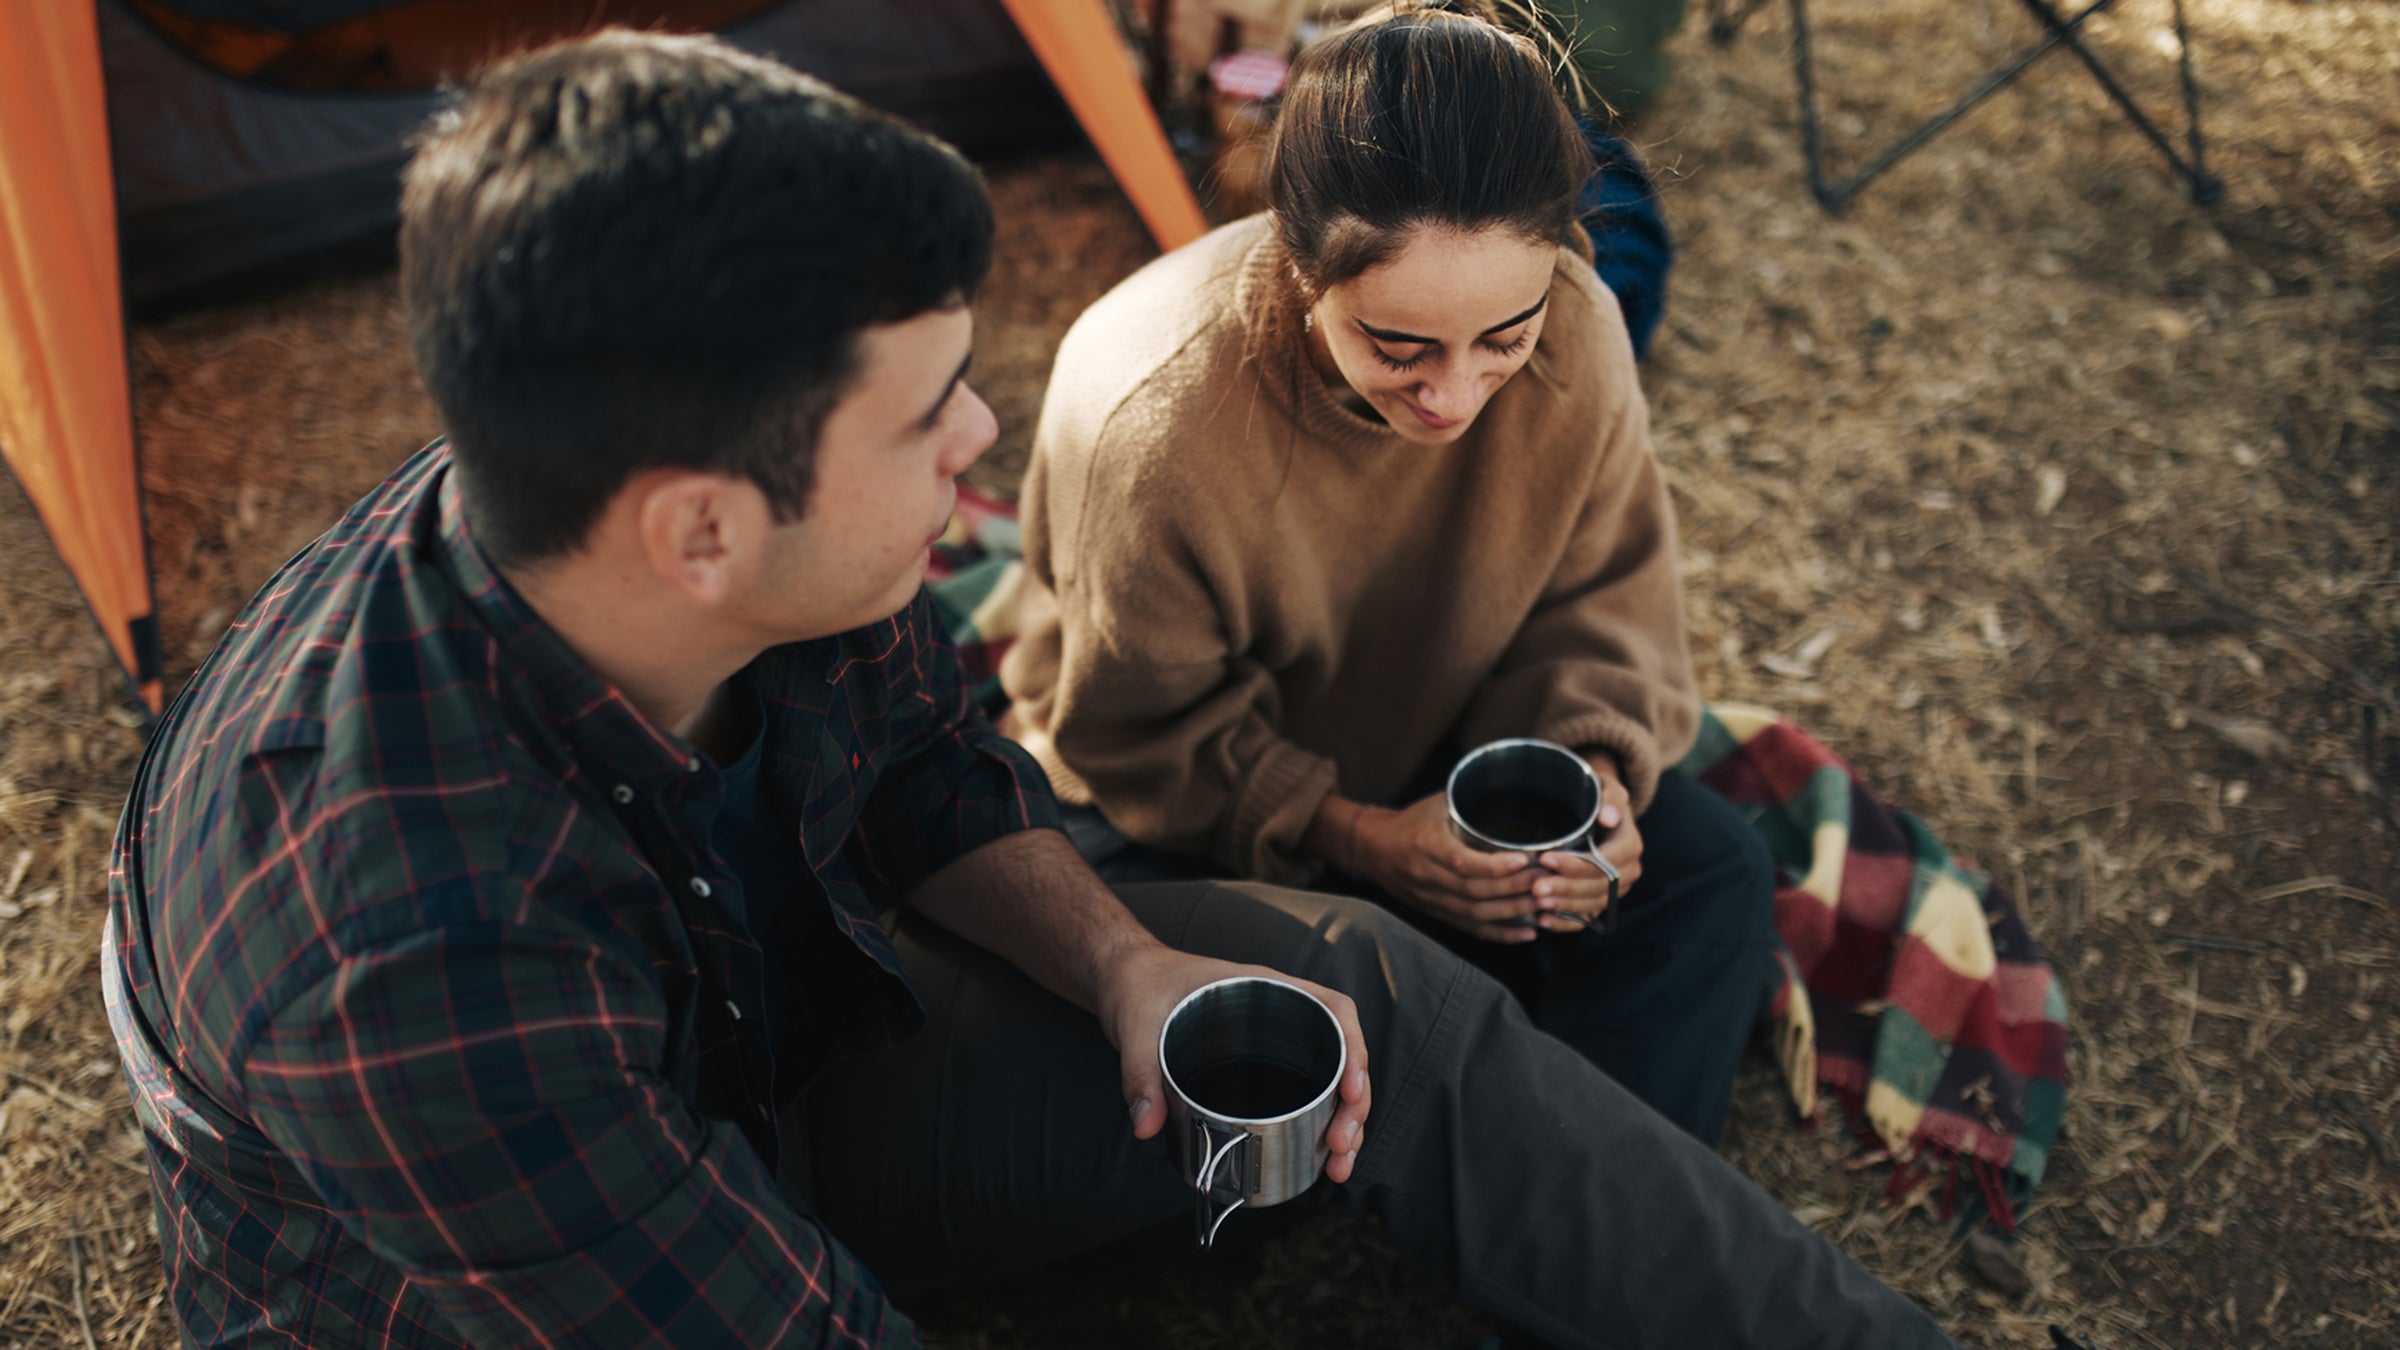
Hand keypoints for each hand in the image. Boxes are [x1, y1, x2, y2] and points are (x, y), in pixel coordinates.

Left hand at [1096, 944, 1372, 1183]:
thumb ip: (1139, 1074)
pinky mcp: (1259, 1069)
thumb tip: (1147, 1126)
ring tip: (1339, 1165)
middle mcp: (1279, 1015)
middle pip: (1341, 1055)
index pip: (1334, 1009)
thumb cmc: (1138, 988)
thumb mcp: (1135, 1027)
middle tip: (1340, 1146)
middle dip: (1353, 1105)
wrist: (1124, 981)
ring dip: (1342, 1123)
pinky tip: (1318, 1158)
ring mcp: (1273, 1043)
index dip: (1353, 1049)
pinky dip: (1317, 1126)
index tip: (1352, 1091)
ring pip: (1328, 1081)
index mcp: (1264, 989)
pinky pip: (1303, 1094)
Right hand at [1350, 793, 1550, 943]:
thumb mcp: (1436, 803)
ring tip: (1542, 904)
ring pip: (1474, 914)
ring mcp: (1429, 899)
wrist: (1372, 848)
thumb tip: (1515, 789)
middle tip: (1545, 880)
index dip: (1495, 866)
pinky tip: (1526, 932)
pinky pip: (1470, 929)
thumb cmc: (1411, 821)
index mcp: (1424, 845)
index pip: (1461, 861)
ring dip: (1512, 912)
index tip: (1525, 860)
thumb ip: (1471, 800)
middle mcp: (1425, 876)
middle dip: (1514, 889)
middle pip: (1473, 891)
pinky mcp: (1435, 914)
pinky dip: (1500, 934)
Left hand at [1525, 768, 1641, 931]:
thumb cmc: (1596, 795)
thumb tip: (1608, 818)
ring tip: (1536, 901)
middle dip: (1565, 888)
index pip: (1606, 862)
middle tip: (1535, 887)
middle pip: (1599, 887)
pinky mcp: (1603, 900)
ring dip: (1564, 905)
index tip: (1546, 858)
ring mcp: (1617, 889)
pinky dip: (1566, 922)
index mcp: (1630, 845)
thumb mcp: (1606, 787)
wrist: (1596, 809)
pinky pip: (1588, 917)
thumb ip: (1612, 797)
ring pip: (1593, 904)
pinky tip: (1544, 920)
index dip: (1577, 864)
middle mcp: (1629, 871)